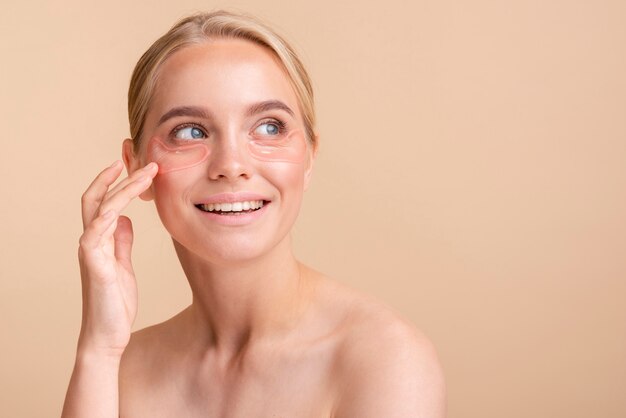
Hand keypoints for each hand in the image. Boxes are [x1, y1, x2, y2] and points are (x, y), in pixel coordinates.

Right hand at [76, 160, 157, 356]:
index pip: (103, 201)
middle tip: (145, 161)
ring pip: (99, 210)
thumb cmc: (115, 301)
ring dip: (122, 190)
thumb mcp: (123, 265)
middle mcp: (91, 241)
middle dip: (118, 177)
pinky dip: (106, 218)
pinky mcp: (94, 267)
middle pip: (96, 198)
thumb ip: (121, 241)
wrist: (108, 334)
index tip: (135, 165)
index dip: (115, 181)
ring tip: (145, 176)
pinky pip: (94, 236)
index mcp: (99, 239)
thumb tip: (125, 219)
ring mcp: (91, 252)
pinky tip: (121, 206)